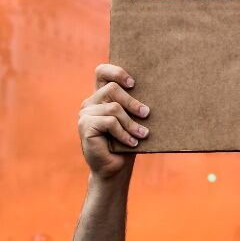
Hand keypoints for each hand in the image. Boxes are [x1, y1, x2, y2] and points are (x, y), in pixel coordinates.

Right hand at [78, 63, 149, 179]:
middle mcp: (90, 102)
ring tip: (142, 134)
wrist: (114, 169)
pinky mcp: (85, 125)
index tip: (133, 83)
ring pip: (114, 107)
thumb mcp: (132, 120)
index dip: (116, 71)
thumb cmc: (126, 143)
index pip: (102, 72)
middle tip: (146, 113)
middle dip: (133, 102)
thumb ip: (133, 104)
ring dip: (131, 123)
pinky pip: (110, 122)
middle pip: (112, 88)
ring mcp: (86, 113)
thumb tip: (155, 90)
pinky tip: (132, 143)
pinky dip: (124, 133)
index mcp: (101, 97)